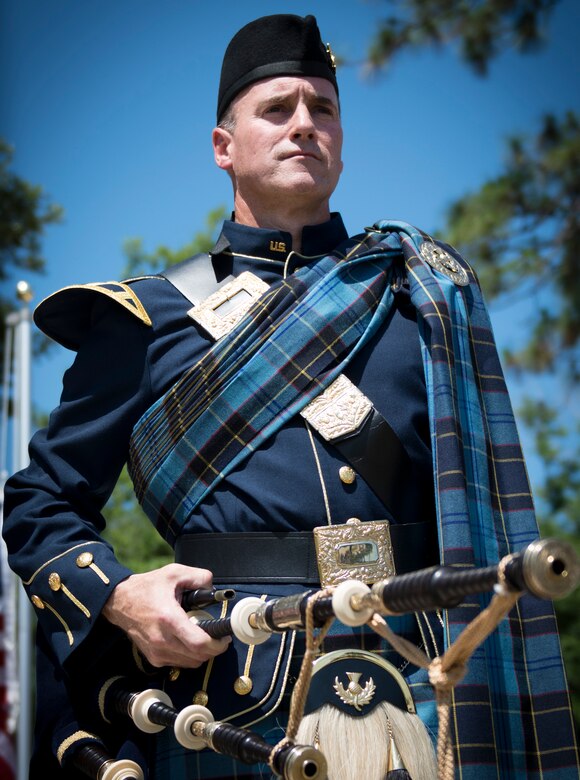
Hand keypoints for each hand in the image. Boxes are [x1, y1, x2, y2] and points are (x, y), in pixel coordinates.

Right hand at [102, 563, 230, 667]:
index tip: (224, 638)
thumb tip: (214, 588)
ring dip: (202, 653)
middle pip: (198, 657)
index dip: (217, 644)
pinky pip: (179, 663)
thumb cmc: (147, 587)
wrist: (119, 602)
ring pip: (191, 663)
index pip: (199, 643)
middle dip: (213, 649)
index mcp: (169, 618)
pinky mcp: (153, 658)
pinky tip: (187, 640)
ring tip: (202, 636)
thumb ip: (198, 577)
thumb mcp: (174, 573)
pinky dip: (189, 656)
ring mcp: (156, 652)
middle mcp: (162, 640)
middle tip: (217, 636)